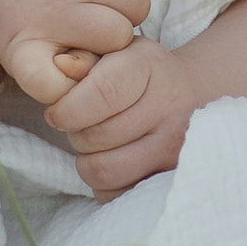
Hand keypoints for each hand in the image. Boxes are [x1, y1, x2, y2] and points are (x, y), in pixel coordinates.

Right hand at [0, 0, 184, 83]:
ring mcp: (48, 14)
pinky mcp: (24, 52)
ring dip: (103, 40)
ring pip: (119, 39)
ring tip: (72, 25)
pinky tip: (66, 62)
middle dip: (120, 6)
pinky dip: (74, 81)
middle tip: (83, 1)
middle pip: (140, 4)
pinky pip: (73, 80)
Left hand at [7, 33, 207, 200]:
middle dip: (76, 133)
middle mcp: (171, 106)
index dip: (68, 109)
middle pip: (96, 136)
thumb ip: (82, 58)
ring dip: (87, 161)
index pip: (102, 93)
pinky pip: (115, 194)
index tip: (57, 113)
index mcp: (150, 66)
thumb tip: (60, 66)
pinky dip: (103, 184)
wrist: (190, 93)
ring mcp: (176, 146)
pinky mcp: (171, 177)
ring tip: (96, 144)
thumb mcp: (113, 51)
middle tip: (83, 125)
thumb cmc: (139, 72)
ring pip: (103, 170)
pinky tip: (113, 160)